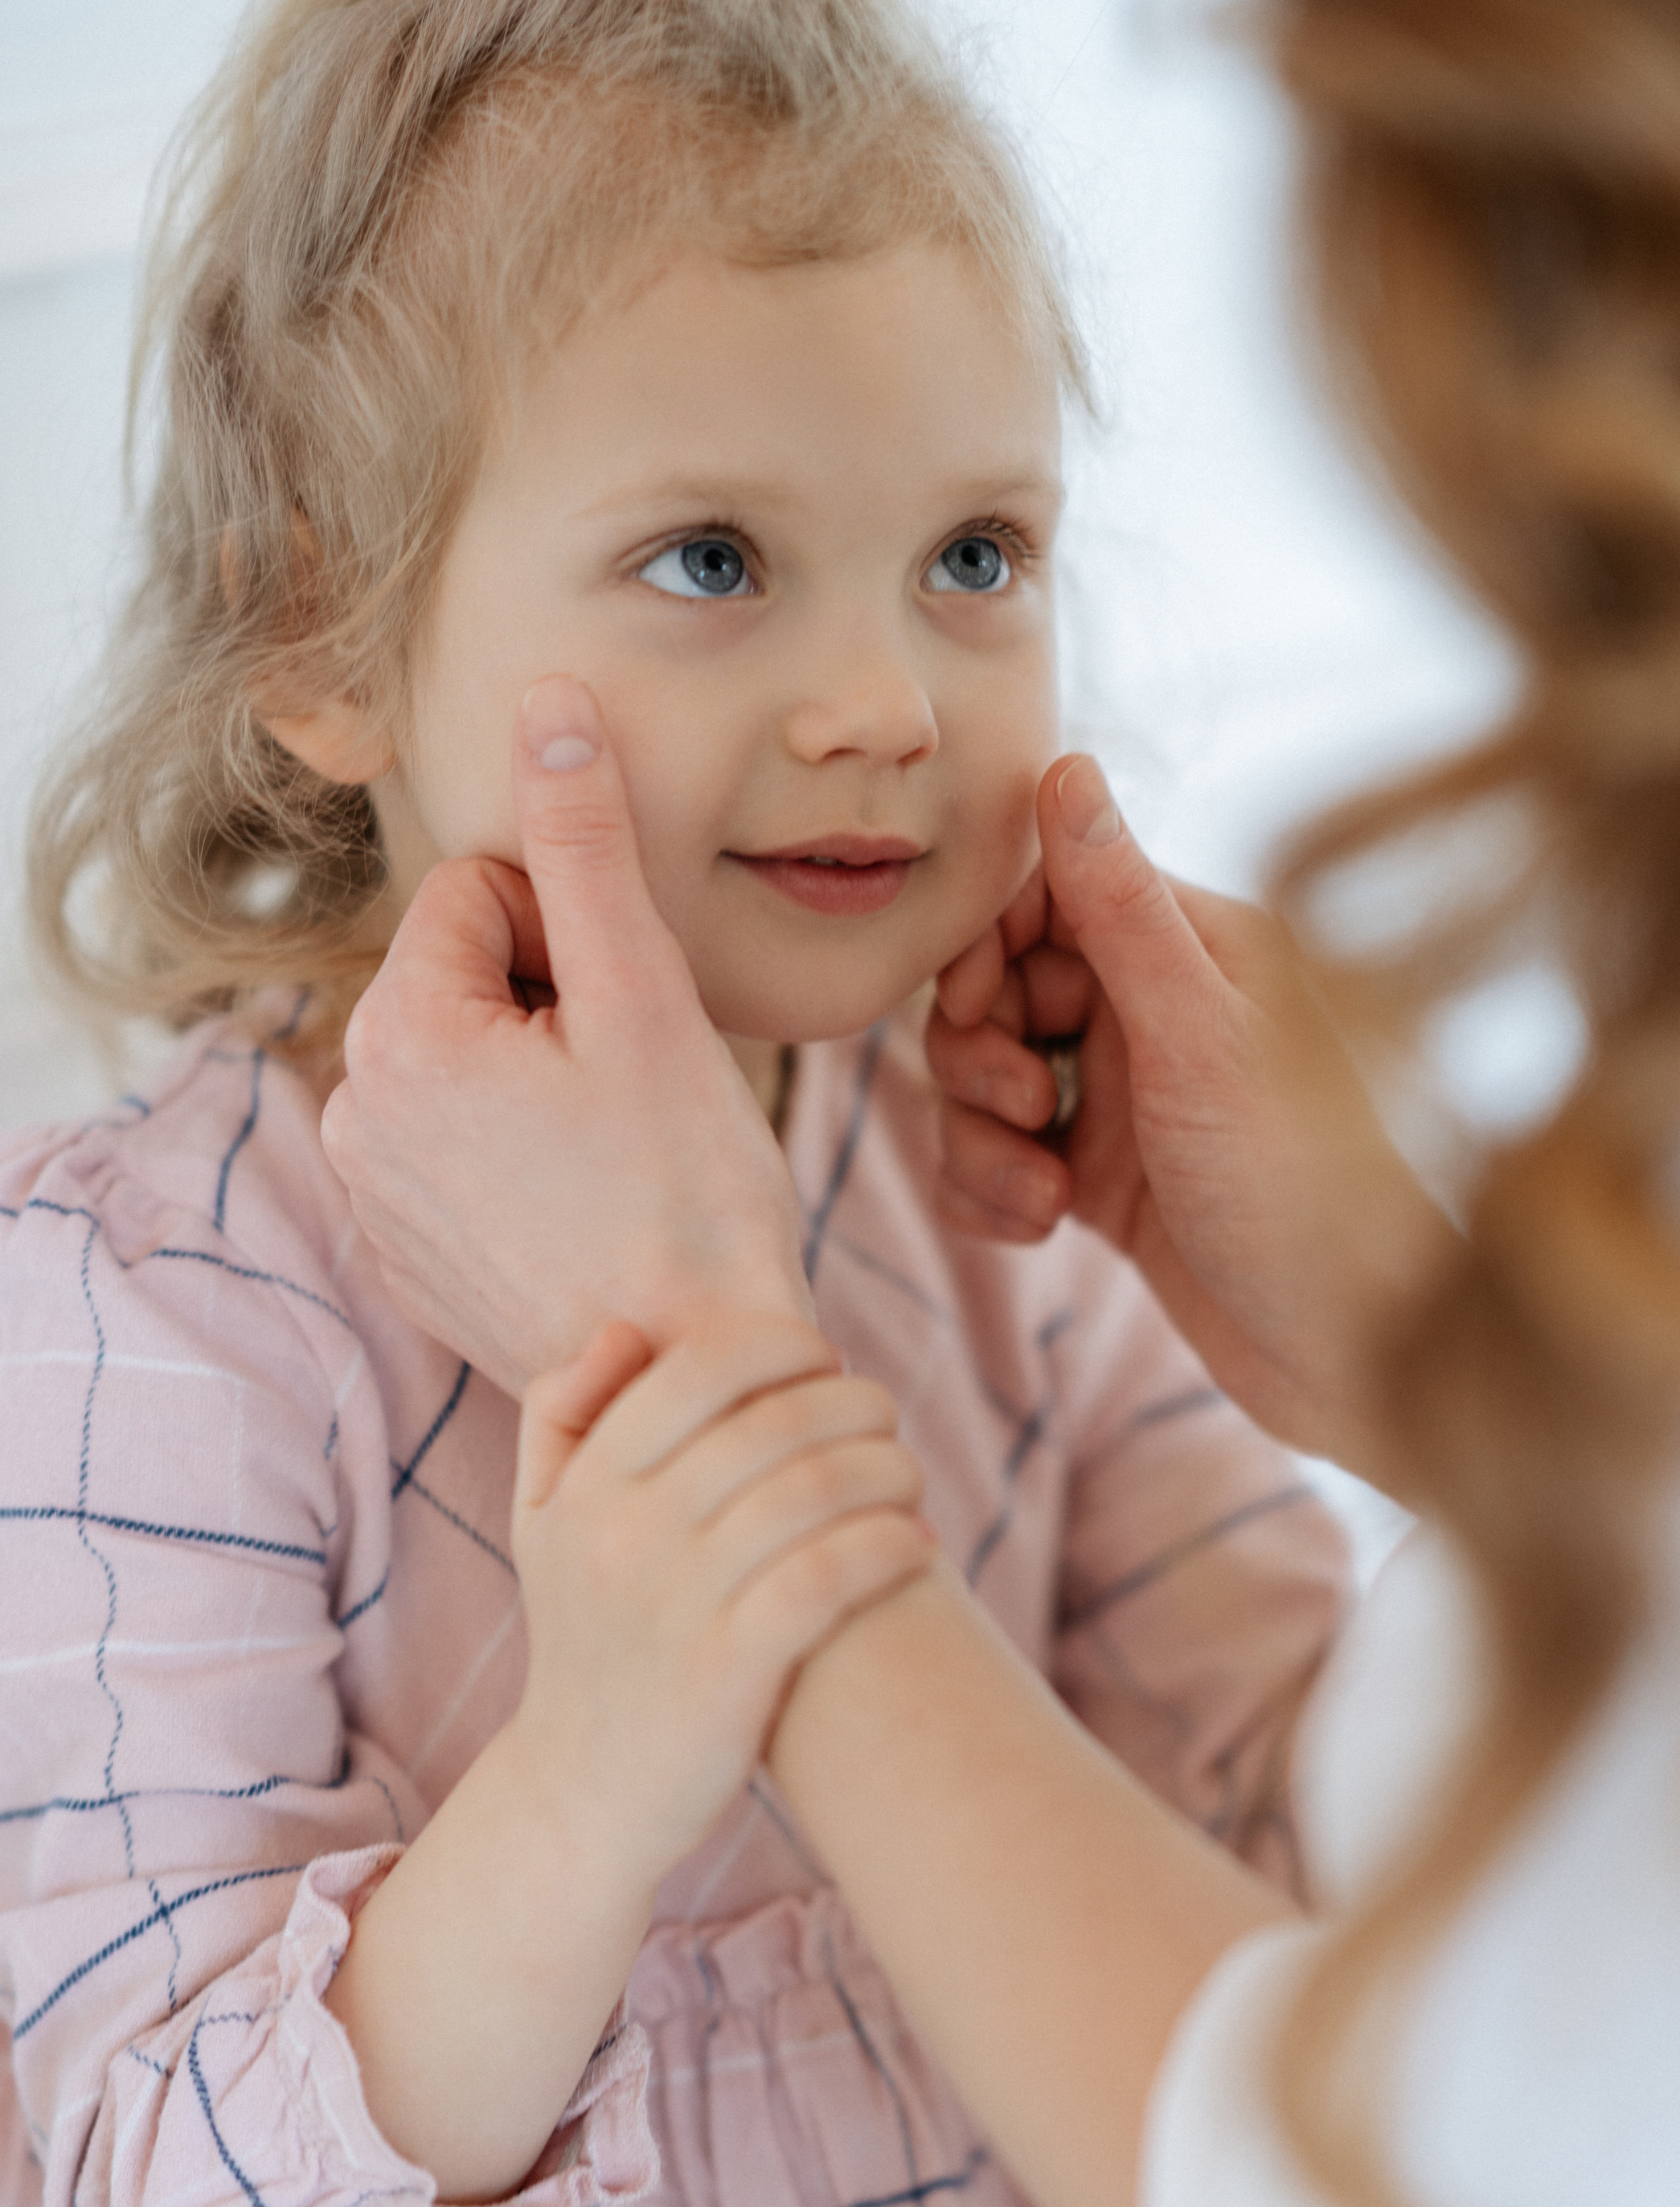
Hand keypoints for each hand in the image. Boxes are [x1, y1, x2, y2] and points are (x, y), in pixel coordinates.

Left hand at [321, 677, 810, 1394]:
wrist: (685, 1386)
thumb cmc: (684, 1200)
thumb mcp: (645, 999)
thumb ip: (587, 844)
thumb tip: (548, 708)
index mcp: (398, 1031)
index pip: (481, 894)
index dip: (578, 939)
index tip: (629, 1027)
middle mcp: (355, 1111)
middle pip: (468, 979)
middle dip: (554, 1009)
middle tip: (635, 1098)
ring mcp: (374, 1197)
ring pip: (469, 1067)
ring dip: (542, 1084)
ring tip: (616, 1161)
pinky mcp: (407, 1261)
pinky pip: (463, 1156)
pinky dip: (524, 1164)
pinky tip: (588, 1215)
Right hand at [507, 1314, 932, 1887]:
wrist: (583, 1792)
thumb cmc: (586, 1639)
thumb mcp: (540, 1522)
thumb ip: (559, 1414)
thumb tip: (625, 1330)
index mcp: (587, 1483)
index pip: (702, 1365)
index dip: (786, 1346)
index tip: (825, 1364)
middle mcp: (623, 1534)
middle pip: (775, 1421)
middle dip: (855, 1404)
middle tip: (883, 1419)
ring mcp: (676, 1604)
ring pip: (814, 1490)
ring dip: (888, 1469)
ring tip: (907, 1479)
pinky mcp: (730, 1673)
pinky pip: (830, 1576)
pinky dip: (891, 1546)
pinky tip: (917, 1545)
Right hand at [927, 755, 1452, 1472]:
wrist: (1345, 1358)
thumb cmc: (1301, 1192)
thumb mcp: (1199, 1038)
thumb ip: (1121, 907)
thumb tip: (1065, 762)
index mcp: (1199, 949)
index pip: (1046, 893)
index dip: (990, 944)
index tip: (983, 1003)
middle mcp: (1160, 1012)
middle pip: (1001, 988)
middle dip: (980, 1052)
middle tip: (1026, 1110)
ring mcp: (1128, 1100)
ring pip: (989, 1081)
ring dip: (984, 1138)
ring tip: (1043, 1197)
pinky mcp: (1104, 1183)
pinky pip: (1001, 1160)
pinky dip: (997, 1194)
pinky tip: (1041, 1232)